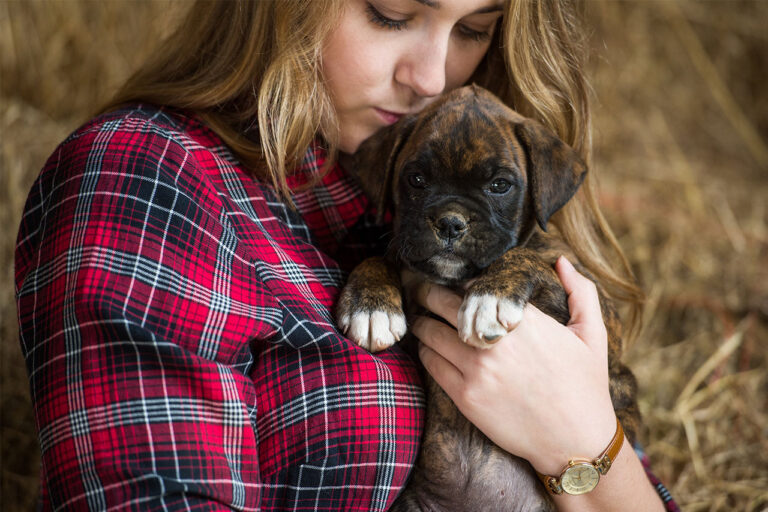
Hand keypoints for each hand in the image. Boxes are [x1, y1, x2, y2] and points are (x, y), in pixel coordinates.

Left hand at [413, 256, 617, 474]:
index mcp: (523, 320)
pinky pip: (432, 364)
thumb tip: (561, 262)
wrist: (576, 442)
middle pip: (443, 303)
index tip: (451, 280)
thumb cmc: (585, 386)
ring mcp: (477, 369)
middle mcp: (495, 340)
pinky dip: (425, 351)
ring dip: (422, 322)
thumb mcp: (593, 335)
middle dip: (429, 293)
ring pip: (431, 332)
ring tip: (419, 318)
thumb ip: (581, 292)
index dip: (460, 282)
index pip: (475, 286)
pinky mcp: (466, 396)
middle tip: (421, 290)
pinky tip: (428, 348)